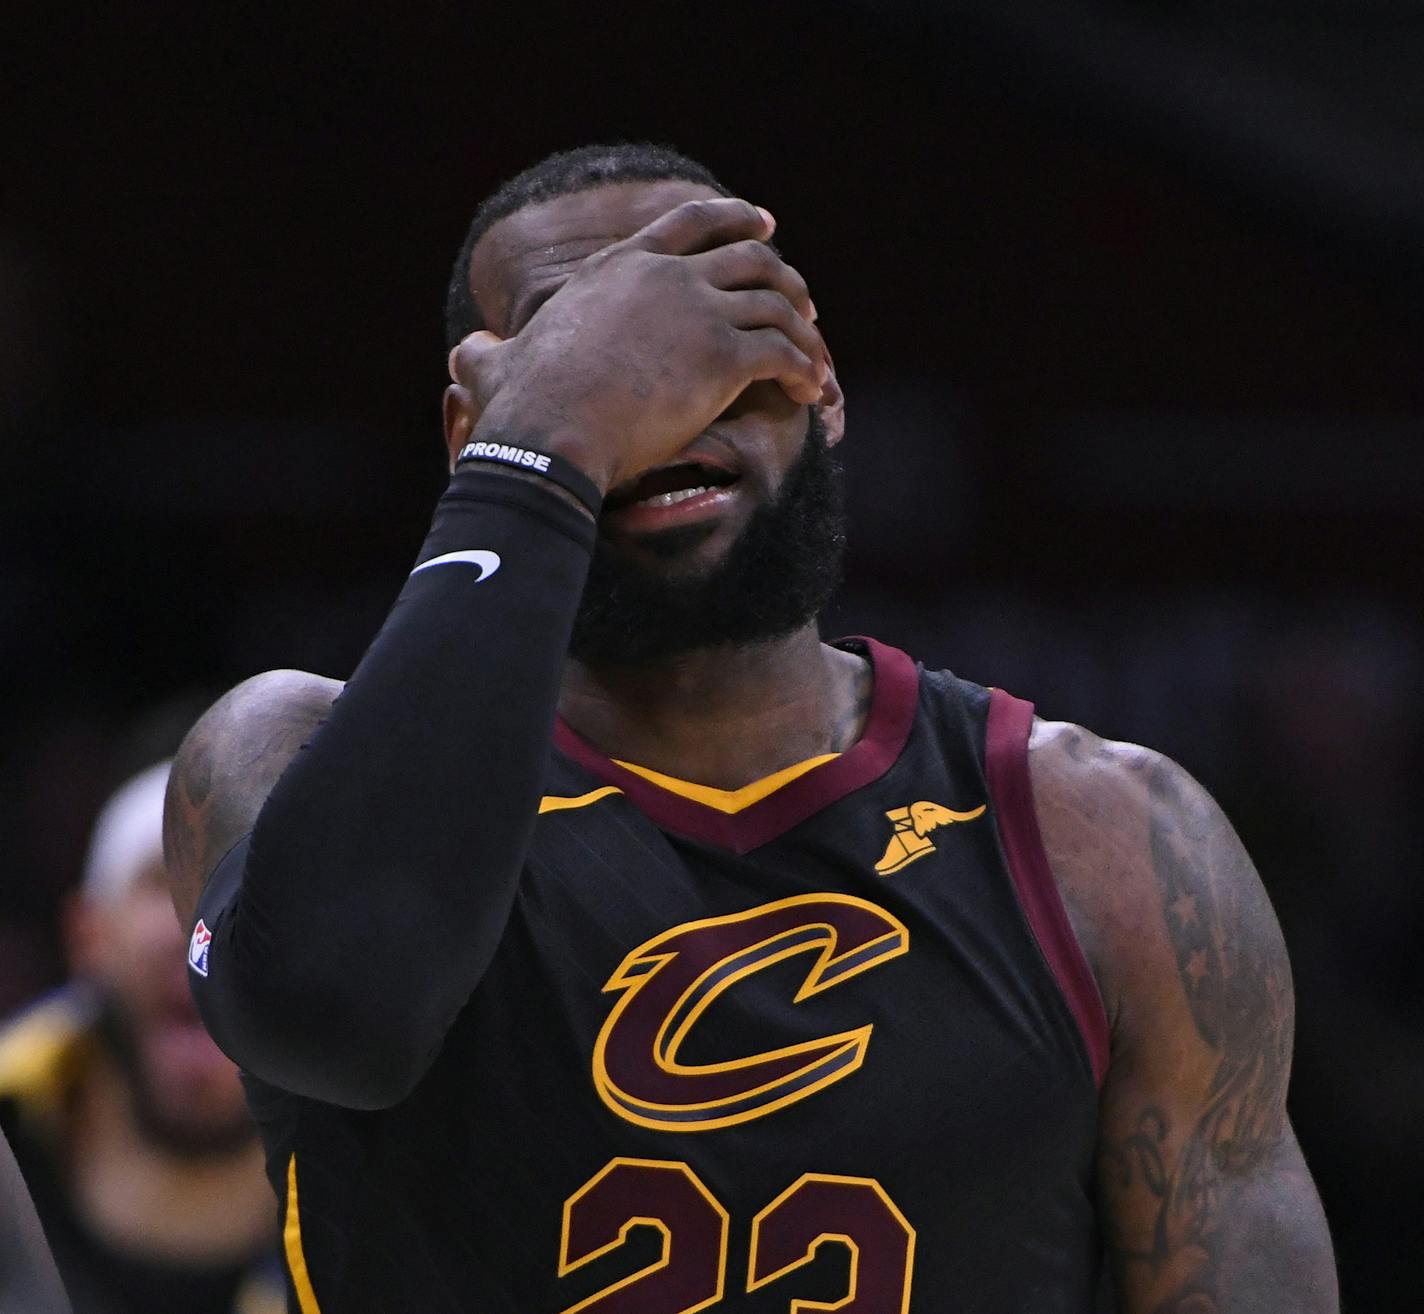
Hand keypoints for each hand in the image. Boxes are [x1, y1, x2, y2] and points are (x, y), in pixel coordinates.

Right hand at [447, 198, 826, 492]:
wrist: (551, 434)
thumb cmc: (521, 409)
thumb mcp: (496, 367)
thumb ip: (486, 355)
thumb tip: (463, 354)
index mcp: (619, 269)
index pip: (690, 221)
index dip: (734, 217)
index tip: (764, 223)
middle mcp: (665, 276)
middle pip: (750, 256)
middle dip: (785, 277)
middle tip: (803, 304)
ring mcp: (698, 311)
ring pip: (778, 304)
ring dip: (805, 331)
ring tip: (815, 360)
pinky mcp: (724, 356)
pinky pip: (786, 353)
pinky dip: (807, 370)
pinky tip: (813, 393)